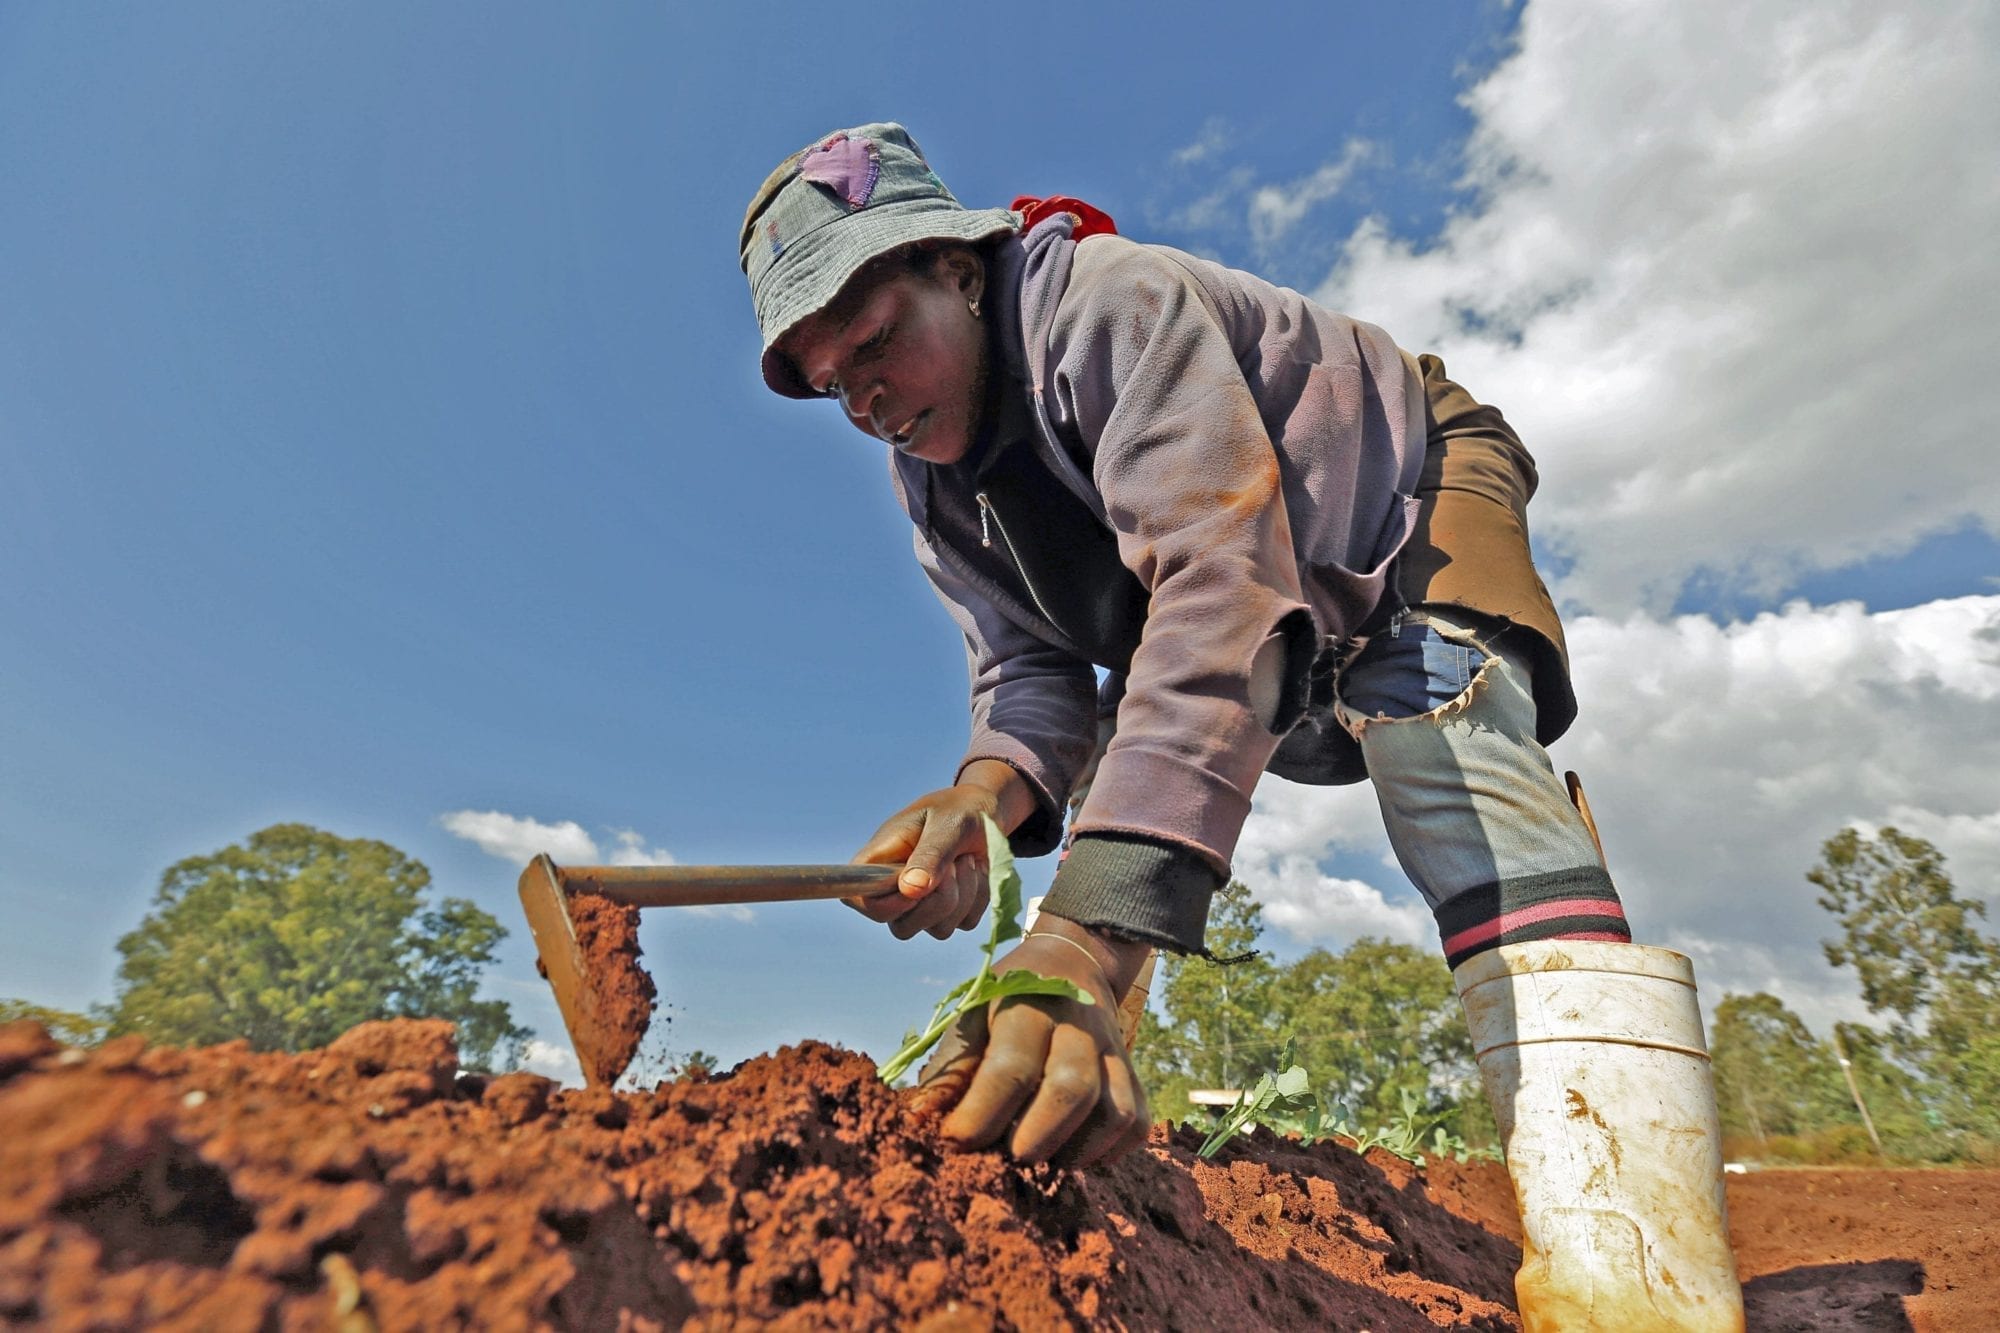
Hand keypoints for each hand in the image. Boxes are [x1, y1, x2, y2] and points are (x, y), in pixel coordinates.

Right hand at [850, 785, 999, 939]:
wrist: (986, 813)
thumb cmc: (958, 809)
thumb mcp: (948, 823)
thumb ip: (930, 855)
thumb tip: (910, 890)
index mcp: (879, 861)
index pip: (858, 900)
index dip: (884, 906)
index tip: (917, 888)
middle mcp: (894, 890)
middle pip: (902, 928)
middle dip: (938, 900)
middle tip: (954, 863)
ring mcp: (921, 906)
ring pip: (939, 929)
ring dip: (964, 894)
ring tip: (965, 859)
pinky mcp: (949, 913)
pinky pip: (965, 923)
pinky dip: (978, 898)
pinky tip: (975, 872)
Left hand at [912, 915, 1151, 1167]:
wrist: (1070, 963)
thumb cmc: (1007, 1000)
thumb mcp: (972, 1015)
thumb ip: (950, 1067)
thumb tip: (920, 1119)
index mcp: (1028, 1006)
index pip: (1011, 1067)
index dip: (981, 1114)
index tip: (955, 1141)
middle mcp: (1079, 1026)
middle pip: (1072, 1090)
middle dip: (1035, 1137)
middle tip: (1007, 1158)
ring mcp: (1113, 1050)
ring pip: (1114, 1112)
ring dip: (1074, 1151)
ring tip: (1040, 1157)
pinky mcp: (1133, 1072)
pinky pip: (1136, 1122)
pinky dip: (1108, 1150)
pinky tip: (1073, 1152)